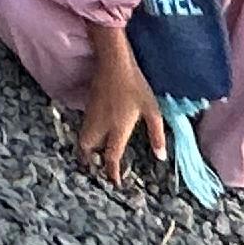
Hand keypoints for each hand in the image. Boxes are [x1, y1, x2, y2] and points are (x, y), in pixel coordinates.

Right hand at [77, 32, 167, 185]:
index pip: (110, 156)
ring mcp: (91, 115)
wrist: (113, 62)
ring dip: (87, 149)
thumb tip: (160, 157)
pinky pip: (84, 128)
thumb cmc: (135, 86)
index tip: (115, 183)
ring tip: (95, 156)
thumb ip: (156, 135)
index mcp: (117, 129)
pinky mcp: (88, 106)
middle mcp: (100, 125)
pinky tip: (96, 135)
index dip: (112, 172)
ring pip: (83, 139)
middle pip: (88, 149)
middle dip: (90, 161)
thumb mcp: (152, 110)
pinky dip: (87, 137)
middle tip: (98, 168)